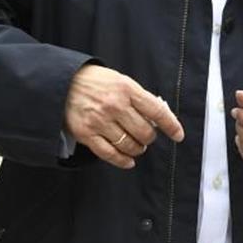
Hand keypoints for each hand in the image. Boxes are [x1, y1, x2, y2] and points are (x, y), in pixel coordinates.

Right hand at [64, 64, 183, 169]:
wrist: (64, 82)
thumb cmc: (96, 81)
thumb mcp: (121, 81)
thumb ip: (139, 98)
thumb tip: (158, 118)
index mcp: (127, 89)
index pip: (157, 111)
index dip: (171, 125)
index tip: (178, 135)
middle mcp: (115, 106)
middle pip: (144, 132)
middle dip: (150, 138)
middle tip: (147, 136)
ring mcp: (100, 121)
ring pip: (129, 145)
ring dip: (137, 149)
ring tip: (137, 146)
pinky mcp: (86, 134)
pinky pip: (109, 154)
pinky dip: (122, 160)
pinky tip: (128, 161)